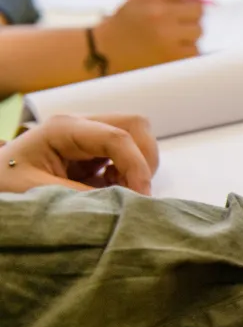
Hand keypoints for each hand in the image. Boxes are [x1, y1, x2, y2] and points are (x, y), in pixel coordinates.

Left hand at [0, 114, 159, 194]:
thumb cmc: (4, 184)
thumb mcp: (35, 192)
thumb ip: (81, 196)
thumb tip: (123, 201)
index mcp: (62, 128)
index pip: (118, 136)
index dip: (136, 166)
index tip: (140, 198)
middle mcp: (79, 125)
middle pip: (135, 125)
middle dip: (144, 160)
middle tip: (135, 192)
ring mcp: (88, 135)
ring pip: (137, 137)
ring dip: (139, 166)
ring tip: (119, 190)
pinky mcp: (93, 150)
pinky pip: (128, 152)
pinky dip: (131, 171)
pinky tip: (111, 187)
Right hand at [93, 0, 203, 73]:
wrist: (106, 52)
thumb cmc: (126, 24)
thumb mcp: (139, 0)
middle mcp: (161, 15)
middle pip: (198, 9)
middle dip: (190, 14)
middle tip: (177, 21)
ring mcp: (168, 38)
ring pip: (198, 30)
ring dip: (189, 34)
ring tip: (170, 37)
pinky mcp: (173, 57)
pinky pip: (195, 50)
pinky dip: (187, 50)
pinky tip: (171, 49)